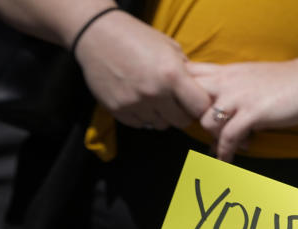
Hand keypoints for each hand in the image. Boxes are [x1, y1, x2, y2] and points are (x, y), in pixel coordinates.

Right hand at [73, 11, 211, 129]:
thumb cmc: (137, 37)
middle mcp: (154, 92)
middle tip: (177, 103)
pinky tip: (139, 100)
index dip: (201, 107)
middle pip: (181, 122)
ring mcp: (135, 103)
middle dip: (182, 114)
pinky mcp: (118, 109)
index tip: (196, 103)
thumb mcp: (169, 47)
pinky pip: (140, 123)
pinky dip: (143, 116)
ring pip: (161, 125)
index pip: (200, 108)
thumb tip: (201, 90)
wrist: (96, 34)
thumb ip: (186, 70)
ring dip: (162, 116)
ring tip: (155, 98)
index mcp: (172, 75)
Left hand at [186, 59, 297, 160]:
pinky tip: (225, 161)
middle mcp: (226, 81)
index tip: (184, 110)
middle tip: (199, 134)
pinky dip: (224, 152)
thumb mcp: (250, 75)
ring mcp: (238, 97)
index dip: (180, 91)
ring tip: (224, 147)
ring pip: (206, 121)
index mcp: (225, 71)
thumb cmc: (285, 81)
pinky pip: (228, 137)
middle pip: (188, 98)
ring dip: (213, 138)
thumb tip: (220, 107)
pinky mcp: (253, 113)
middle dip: (189, 118)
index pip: (188, 74)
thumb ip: (231, 86)